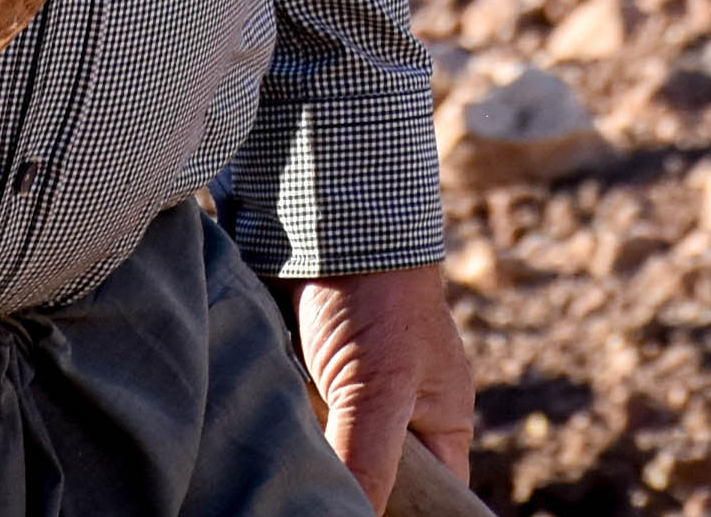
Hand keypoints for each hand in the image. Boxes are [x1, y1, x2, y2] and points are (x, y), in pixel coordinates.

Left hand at [294, 264, 475, 503]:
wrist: (326, 224)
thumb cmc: (377, 301)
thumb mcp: (380, 391)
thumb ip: (369, 462)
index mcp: (439, 424)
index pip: (432, 500)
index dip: (404, 516)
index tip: (363, 516)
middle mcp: (399, 417)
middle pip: (374, 482)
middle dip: (345, 486)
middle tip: (314, 491)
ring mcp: (350, 398)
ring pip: (330, 458)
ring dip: (309, 458)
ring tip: (289, 455)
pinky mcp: (307, 382)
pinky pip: (295, 427)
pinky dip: (281, 429)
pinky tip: (271, 431)